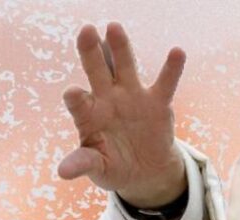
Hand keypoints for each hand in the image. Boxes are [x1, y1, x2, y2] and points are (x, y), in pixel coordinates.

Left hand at [58, 22, 187, 208]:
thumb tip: (62, 172)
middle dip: (90, 52)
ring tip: (113, 28)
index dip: (75, 98)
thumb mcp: (99, 169)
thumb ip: (83, 164)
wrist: (144, 171)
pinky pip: (165, 83)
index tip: (72, 93)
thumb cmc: (114, 166)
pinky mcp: (157, 102)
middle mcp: (107, 99)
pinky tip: (177, 52)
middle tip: (85, 31)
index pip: (79, 103)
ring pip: (125, 67)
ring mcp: (132, 97)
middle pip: (97, 72)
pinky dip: (172, 68)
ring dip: (120, 47)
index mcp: (89, 116)